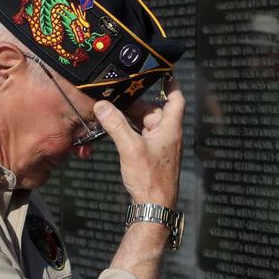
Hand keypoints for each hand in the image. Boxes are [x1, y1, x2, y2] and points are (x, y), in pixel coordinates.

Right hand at [94, 78, 184, 206]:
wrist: (155, 208)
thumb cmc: (149, 179)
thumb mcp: (130, 148)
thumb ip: (116, 125)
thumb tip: (102, 105)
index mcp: (170, 129)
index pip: (176, 99)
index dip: (171, 84)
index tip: (162, 70)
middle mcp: (168, 136)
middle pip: (155, 111)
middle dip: (137, 103)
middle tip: (117, 96)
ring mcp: (161, 148)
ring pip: (146, 124)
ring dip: (131, 118)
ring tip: (111, 111)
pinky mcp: (153, 158)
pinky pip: (142, 137)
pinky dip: (131, 131)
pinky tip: (116, 132)